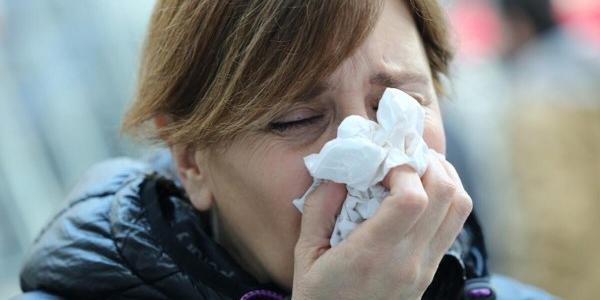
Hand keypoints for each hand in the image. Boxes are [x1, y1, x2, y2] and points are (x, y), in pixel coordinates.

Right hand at [292, 152, 472, 299]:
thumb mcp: (305, 255)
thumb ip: (318, 209)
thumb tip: (340, 174)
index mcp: (372, 255)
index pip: (413, 198)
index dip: (404, 168)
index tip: (382, 162)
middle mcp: (408, 261)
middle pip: (446, 195)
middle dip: (428, 162)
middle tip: (404, 155)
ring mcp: (425, 268)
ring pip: (459, 208)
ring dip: (444, 177)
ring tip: (417, 168)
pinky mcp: (430, 272)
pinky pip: (453, 224)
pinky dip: (445, 198)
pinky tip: (420, 193)